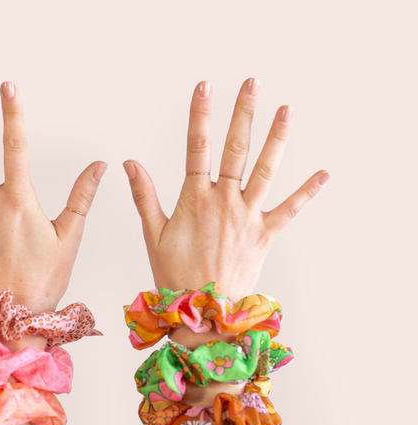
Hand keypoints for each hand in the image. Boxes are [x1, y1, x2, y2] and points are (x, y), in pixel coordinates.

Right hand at [123, 78, 328, 304]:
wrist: (203, 310)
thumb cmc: (175, 275)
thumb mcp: (153, 235)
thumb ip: (144, 196)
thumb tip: (130, 164)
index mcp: (195, 199)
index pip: (197, 147)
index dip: (200, 115)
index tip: (204, 87)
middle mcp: (224, 201)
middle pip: (236, 149)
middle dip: (243, 113)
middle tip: (252, 84)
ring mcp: (248, 216)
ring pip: (265, 171)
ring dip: (277, 139)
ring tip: (287, 111)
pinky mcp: (265, 235)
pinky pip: (290, 210)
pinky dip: (307, 192)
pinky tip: (324, 174)